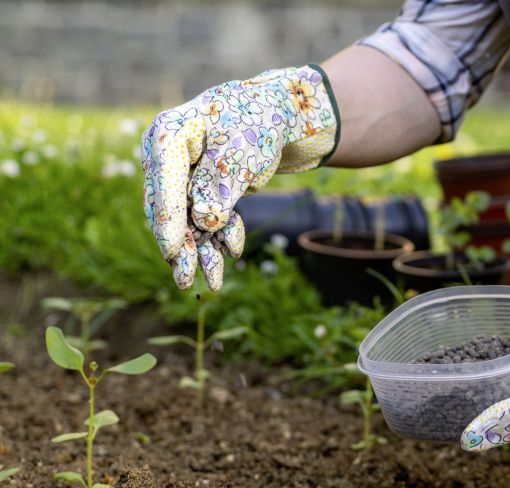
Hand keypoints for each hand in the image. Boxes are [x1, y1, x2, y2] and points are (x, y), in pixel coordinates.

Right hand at [141, 65, 339, 289]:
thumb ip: (220, 186)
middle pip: (169, 209)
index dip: (168, 221)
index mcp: (168, 136)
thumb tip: (205, 221)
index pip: (164, 183)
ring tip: (214, 282)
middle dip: (182, 247)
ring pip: (187, 221)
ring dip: (202, 251)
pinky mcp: (199, 190)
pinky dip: (219, 236)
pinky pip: (205, 220)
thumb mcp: (242, 151)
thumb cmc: (257, 122)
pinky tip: (233, 249)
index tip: (173, 252)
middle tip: (187, 281)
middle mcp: (167, 157)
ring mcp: (181, 175)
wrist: (277, 115)